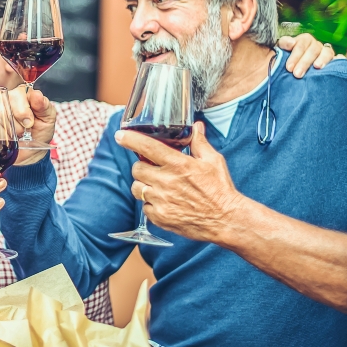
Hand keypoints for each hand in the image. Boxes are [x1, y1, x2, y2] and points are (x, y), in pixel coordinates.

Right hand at [7, 87, 56, 164]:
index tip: (29, 123)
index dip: (22, 111)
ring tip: (15, 138)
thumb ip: (44, 106)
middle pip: (0, 109)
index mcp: (19, 95)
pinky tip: (4, 141)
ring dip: (6, 134)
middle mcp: (3, 100)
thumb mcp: (47, 119)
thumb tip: (37, 95)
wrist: (31, 152)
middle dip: (14, 126)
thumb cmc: (39, 132)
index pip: (14, 96)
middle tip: (23, 133)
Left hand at [116, 121, 246, 243]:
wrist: (226, 219)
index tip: (120, 136)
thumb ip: (199, 143)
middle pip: (137, 169)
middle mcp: (166, 182)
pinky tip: (165, 203)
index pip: (147, 147)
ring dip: (143, 185)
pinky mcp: (160, 217)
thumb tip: (196, 127)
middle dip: (142, 167)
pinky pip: (144, 207)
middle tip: (153, 169)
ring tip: (158, 187)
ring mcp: (161, 201)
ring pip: (137, 188)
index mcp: (178, 164)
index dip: (130, 140)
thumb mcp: (213, 161)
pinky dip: (150, 204)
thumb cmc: (220, 189)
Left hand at [277, 33, 338, 77]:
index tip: (289, 68)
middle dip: (304, 62)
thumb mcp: (282, 51)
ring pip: (326, 52)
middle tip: (297, 74)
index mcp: (304, 40)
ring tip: (317, 67)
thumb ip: (284, 44)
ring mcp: (326, 52)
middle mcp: (316, 45)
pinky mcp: (334, 61)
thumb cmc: (288, 61)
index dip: (295, 55)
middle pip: (313, 50)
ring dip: (321, 60)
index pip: (301, 44)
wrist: (294, 72)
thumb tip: (291, 43)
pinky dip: (336, 61)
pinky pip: (338, 59)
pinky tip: (332, 67)